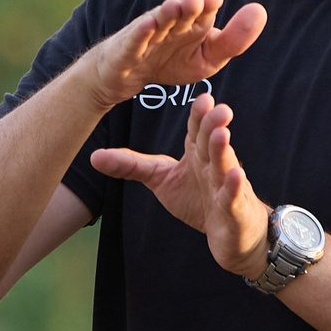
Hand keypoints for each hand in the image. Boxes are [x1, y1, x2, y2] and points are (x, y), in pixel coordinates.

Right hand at [78, 0, 267, 110]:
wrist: (127, 73)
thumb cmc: (169, 61)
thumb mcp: (207, 58)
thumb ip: (234, 40)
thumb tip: (260, 11)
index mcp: (193, 23)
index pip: (204, 12)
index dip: (209, 5)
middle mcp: (171, 23)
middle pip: (182, 13)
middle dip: (191, 5)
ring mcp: (148, 34)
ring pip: (159, 20)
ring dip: (167, 12)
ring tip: (177, 5)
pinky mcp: (128, 48)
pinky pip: (135, 39)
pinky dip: (141, 32)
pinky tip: (148, 24)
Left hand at [91, 93, 271, 275]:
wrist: (231, 233)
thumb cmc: (199, 199)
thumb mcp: (161, 180)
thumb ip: (132, 166)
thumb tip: (94, 157)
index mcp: (198, 154)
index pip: (198, 130)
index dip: (200, 115)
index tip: (203, 98)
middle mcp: (214, 166)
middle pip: (212, 143)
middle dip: (214, 125)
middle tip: (219, 108)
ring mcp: (226, 187)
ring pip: (225, 166)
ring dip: (224, 151)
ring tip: (222, 134)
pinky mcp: (234, 211)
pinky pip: (232, 198)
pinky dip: (233, 188)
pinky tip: (235, 175)